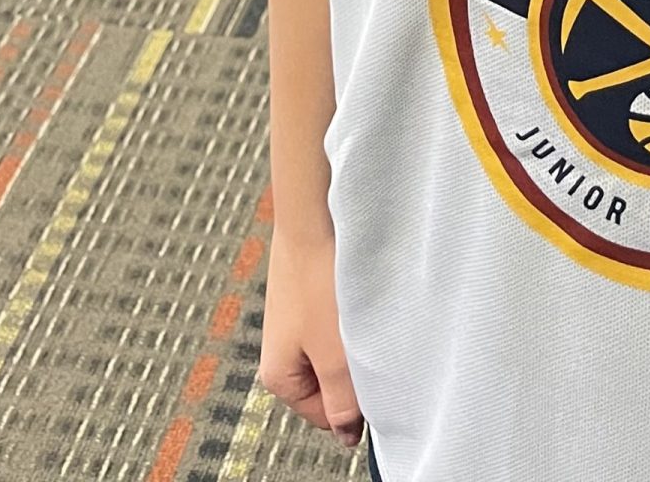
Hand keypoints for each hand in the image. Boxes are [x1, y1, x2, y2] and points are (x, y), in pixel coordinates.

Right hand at [259, 226, 362, 450]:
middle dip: (352, 370)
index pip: (324, 416)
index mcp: (278, 376)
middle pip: (329, 382)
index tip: (371, 382)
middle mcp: (281, 350)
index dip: (352, 406)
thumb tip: (347, 434)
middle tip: (366, 344)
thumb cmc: (317, 281)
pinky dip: (350, 314)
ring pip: (335, 350)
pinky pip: (335, 320)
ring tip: (360, 315)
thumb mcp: (335, 355)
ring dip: (353, 340)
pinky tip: (357, 295)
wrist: (312, 216)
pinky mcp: (309, 293)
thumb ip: (342, 401)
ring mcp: (294, 320)